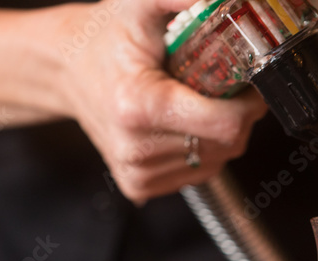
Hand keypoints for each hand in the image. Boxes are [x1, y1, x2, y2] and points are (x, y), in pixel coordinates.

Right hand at [58, 0, 267, 201]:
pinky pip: (195, 174)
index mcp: (140, 106)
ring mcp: (137, 172)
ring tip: (194, 103)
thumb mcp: (142, 4)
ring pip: (215, 162)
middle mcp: (136, 147)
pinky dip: (200, 151)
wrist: (68, 69)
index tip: (248, 83)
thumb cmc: (106, 38)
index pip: (226, 124)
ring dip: (218, 134)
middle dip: (236, 115)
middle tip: (222, 86)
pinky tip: (180, 125)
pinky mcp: (138, 185)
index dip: (249, 103)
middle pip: (226, 145)